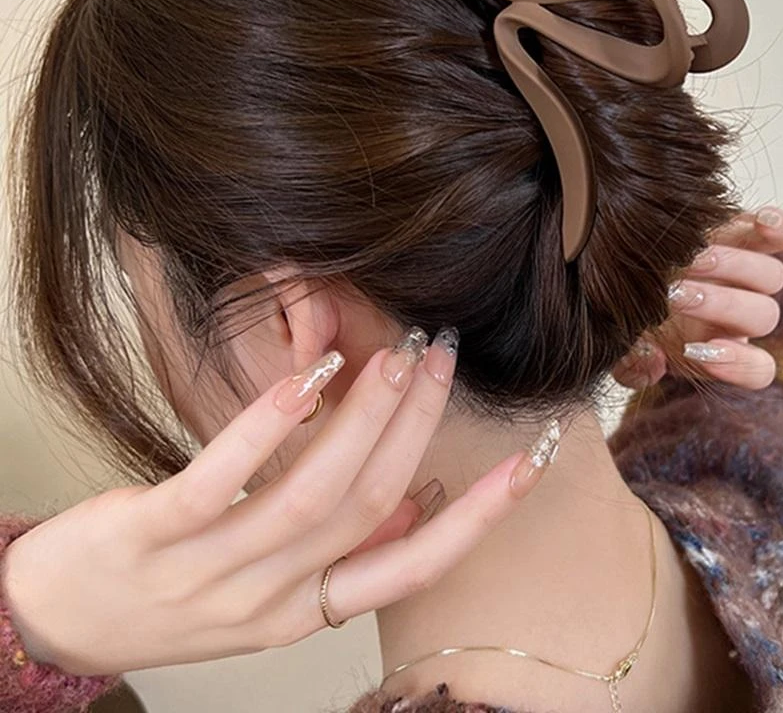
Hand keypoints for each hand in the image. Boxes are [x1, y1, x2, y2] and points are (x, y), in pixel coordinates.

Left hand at [0, 332, 541, 676]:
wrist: (58, 624)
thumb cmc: (171, 593)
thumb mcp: (266, 593)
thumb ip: (341, 552)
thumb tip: (417, 500)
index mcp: (305, 611)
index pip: (410, 569)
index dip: (478, 518)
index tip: (529, 461)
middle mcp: (269, 601)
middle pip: (370, 508)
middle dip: (417, 426)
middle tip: (441, 355)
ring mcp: (210, 573)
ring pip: (313, 493)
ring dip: (364, 416)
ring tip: (393, 354)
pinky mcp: (152, 536)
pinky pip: (221, 481)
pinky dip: (270, 427)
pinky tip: (307, 377)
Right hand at [613, 206, 782, 390]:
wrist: (630, 259)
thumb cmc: (628, 310)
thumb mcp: (620, 345)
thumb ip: (632, 366)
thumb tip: (651, 360)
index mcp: (720, 347)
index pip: (756, 369)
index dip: (736, 363)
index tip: (695, 351)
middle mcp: (741, 312)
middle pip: (762, 316)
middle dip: (719, 306)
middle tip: (675, 295)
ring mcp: (750, 273)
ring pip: (771, 277)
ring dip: (734, 268)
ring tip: (691, 259)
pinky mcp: (751, 233)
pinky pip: (782, 234)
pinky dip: (776, 228)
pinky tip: (759, 222)